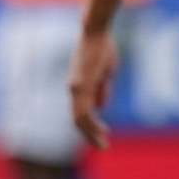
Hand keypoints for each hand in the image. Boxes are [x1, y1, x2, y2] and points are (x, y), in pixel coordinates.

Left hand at [69, 28, 117, 150]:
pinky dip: (92, 124)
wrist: (95, 32)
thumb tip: (101, 108)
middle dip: (90, 135)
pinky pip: (84, 110)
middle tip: (102, 146)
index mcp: (78, 87)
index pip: (80, 113)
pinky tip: (101, 132)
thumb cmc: (101, 49)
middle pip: (77, 120)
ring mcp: (76, 88)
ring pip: (79, 119)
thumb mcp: (105, 74)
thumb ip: (102, 90)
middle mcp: (73, 89)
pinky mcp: (81, 85)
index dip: (90, 126)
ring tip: (102, 144)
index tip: (102, 135)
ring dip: (91, 133)